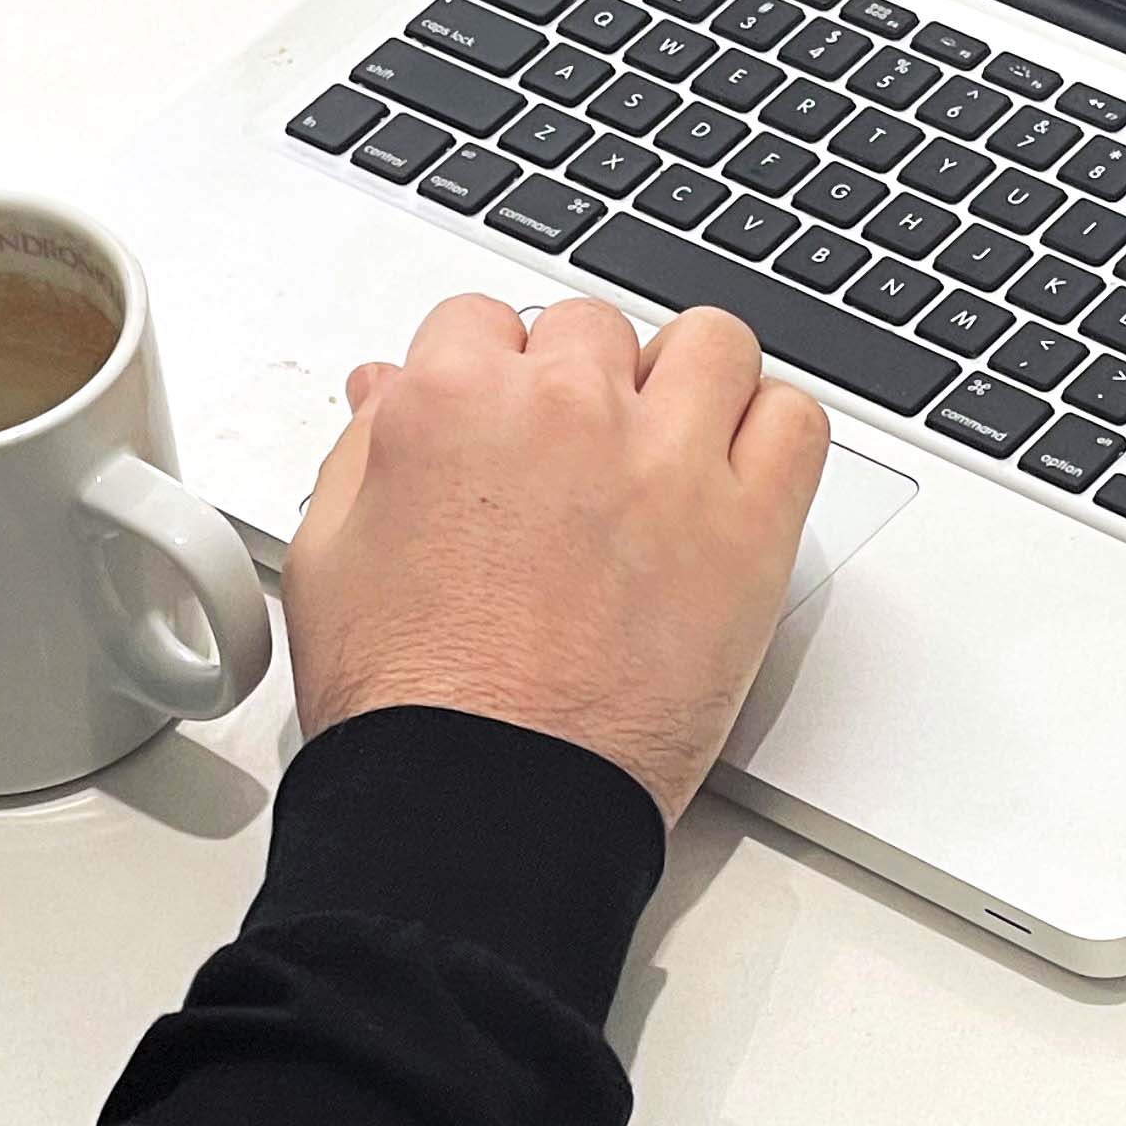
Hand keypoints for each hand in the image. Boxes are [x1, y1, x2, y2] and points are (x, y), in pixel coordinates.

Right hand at [282, 295, 829, 822]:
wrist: (482, 804)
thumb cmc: (408, 703)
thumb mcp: (329, 554)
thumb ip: (364, 448)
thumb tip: (390, 388)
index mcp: (454, 402)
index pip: (483, 321)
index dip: (492, 375)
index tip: (506, 421)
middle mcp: (564, 409)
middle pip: (594, 327)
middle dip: (583, 379)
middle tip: (578, 458)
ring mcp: (665, 461)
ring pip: (711, 344)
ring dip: (687, 382)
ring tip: (668, 449)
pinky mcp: (749, 526)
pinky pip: (796, 422)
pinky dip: (774, 434)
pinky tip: (738, 474)